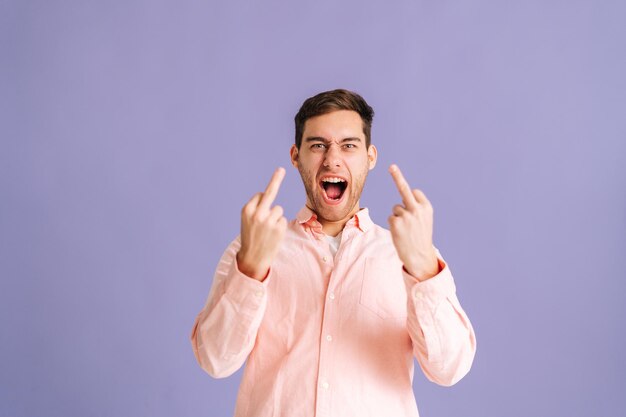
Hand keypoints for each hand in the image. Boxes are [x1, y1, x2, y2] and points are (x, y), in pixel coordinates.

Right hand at [236, 167, 287, 280]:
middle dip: (275, 180)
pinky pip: (283, 220)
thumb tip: (266, 193)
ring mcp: (269, 220)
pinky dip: (279, 226)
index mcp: (247, 210)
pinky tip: (273, 235)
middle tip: (281, 169)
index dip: (264, 198)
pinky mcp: (279, 227)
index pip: (260, 195)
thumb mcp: (247, 221)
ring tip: (268, 230)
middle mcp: (257, 213)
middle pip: (270, 193)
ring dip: (275, 217)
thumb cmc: (251, 237)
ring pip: (278, 209)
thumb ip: (256, 207)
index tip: (276, 175)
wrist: (252, 258)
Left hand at [388, 164, 438, 280]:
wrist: (420, 256)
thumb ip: (416, 209)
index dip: (411, 197)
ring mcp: (405, 216)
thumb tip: (399, 204)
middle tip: (392, 166)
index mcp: (426, 207)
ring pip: (396, 208)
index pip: (414, 192)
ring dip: (398, 217)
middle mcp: (417, 209)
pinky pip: (391, 217)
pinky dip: (394, 224)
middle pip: (404, 190)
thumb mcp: (424, 221)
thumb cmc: (421, 237)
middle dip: (398, 177)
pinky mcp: (395, 223)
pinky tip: (400, 233)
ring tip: (406, 230)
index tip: (404, 182)